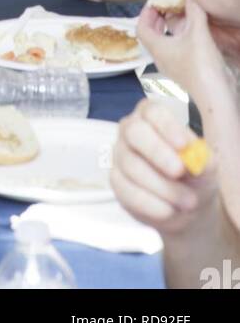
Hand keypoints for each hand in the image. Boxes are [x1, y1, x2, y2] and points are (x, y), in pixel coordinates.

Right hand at [110, 99, 219, 234]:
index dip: (167, 126)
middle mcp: (131, 130)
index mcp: (153, 116)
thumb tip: (192, 157)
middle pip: (134, 132)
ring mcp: (120, 155)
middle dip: (157, 152)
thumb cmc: (194, 174)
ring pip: (132, 165)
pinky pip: (127, 191)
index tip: (183, 144)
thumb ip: (202, 158)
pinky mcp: (116, 181)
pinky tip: (169, 210)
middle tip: (179, 171)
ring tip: (188, 201)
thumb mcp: (206, 165)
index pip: (153, 112)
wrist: (186, 203)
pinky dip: (152, 204)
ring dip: (163, 187)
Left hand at [136, 0, 231, 102]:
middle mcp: (161, 58)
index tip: (156, 0)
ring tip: (181, 14)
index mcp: (157, 48)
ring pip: (164, 42)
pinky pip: (175, 49)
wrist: (217, 98)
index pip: (141, 27)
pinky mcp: (185, 70)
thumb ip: (194, 10)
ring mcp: (173, 66)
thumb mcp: (198, 33)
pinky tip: (194, 31)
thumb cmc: (202, 66)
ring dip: (169, 27)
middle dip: (157, 17)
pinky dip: (179, 36)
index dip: (146, 12)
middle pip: (151, 34)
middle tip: (167, 4)